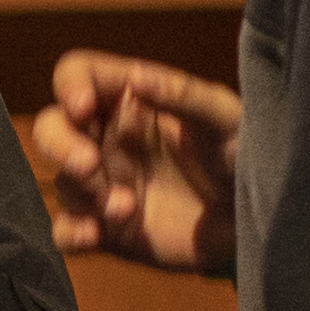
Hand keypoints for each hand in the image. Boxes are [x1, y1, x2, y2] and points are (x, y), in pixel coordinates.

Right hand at [29, 49, 238, 275]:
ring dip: (85, 193)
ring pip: (62, 180)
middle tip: (88, 164)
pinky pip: (67, 231)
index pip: (79, 75)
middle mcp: (107, 138)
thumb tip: (136, 77)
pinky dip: (70, 234)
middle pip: (52, 126)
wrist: (257, 221)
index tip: (82, 106)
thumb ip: (183, 95)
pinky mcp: (107, 229)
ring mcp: (103, 185)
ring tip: (126, 208)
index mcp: (130, 100)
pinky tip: (94, 235)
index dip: (70, 85)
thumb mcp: (224, 118)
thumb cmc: (243, 155)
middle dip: (60, 144)